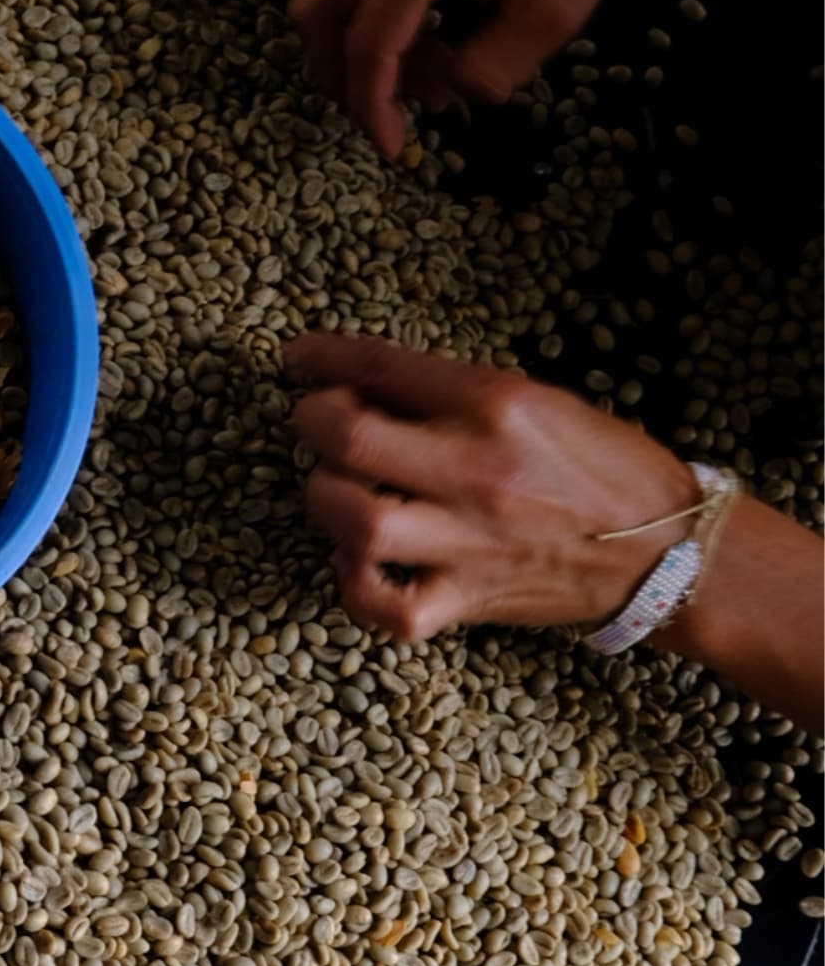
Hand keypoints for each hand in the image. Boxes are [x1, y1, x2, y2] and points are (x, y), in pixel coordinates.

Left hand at [286, 333, 697, 638]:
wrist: (670, 551)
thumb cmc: (600, 467)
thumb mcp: (536, 400)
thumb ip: (451, 392)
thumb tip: (361, 380)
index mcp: (497, 405)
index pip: (383, 366)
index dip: (321, 357)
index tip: (296, 358)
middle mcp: (478, 470)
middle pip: (348, 439)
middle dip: (311, 423)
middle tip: (317, 424)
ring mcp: (470, 541)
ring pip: (356, 524)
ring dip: (325, 502)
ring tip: (336, 491)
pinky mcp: (470, 599)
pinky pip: (386, 608)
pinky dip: (355, 588)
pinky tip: (357, 563)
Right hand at [288, 0, 644, 156]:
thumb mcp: (553, 15)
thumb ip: (489, 72)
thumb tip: (447, 95)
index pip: (368, 45)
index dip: (371, 107)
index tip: (392, 148)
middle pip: (317, 18)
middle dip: (345, 78)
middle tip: (398, 106)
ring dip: (356, 47)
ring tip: (426, 65)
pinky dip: (367, 15)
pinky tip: (424, 30)